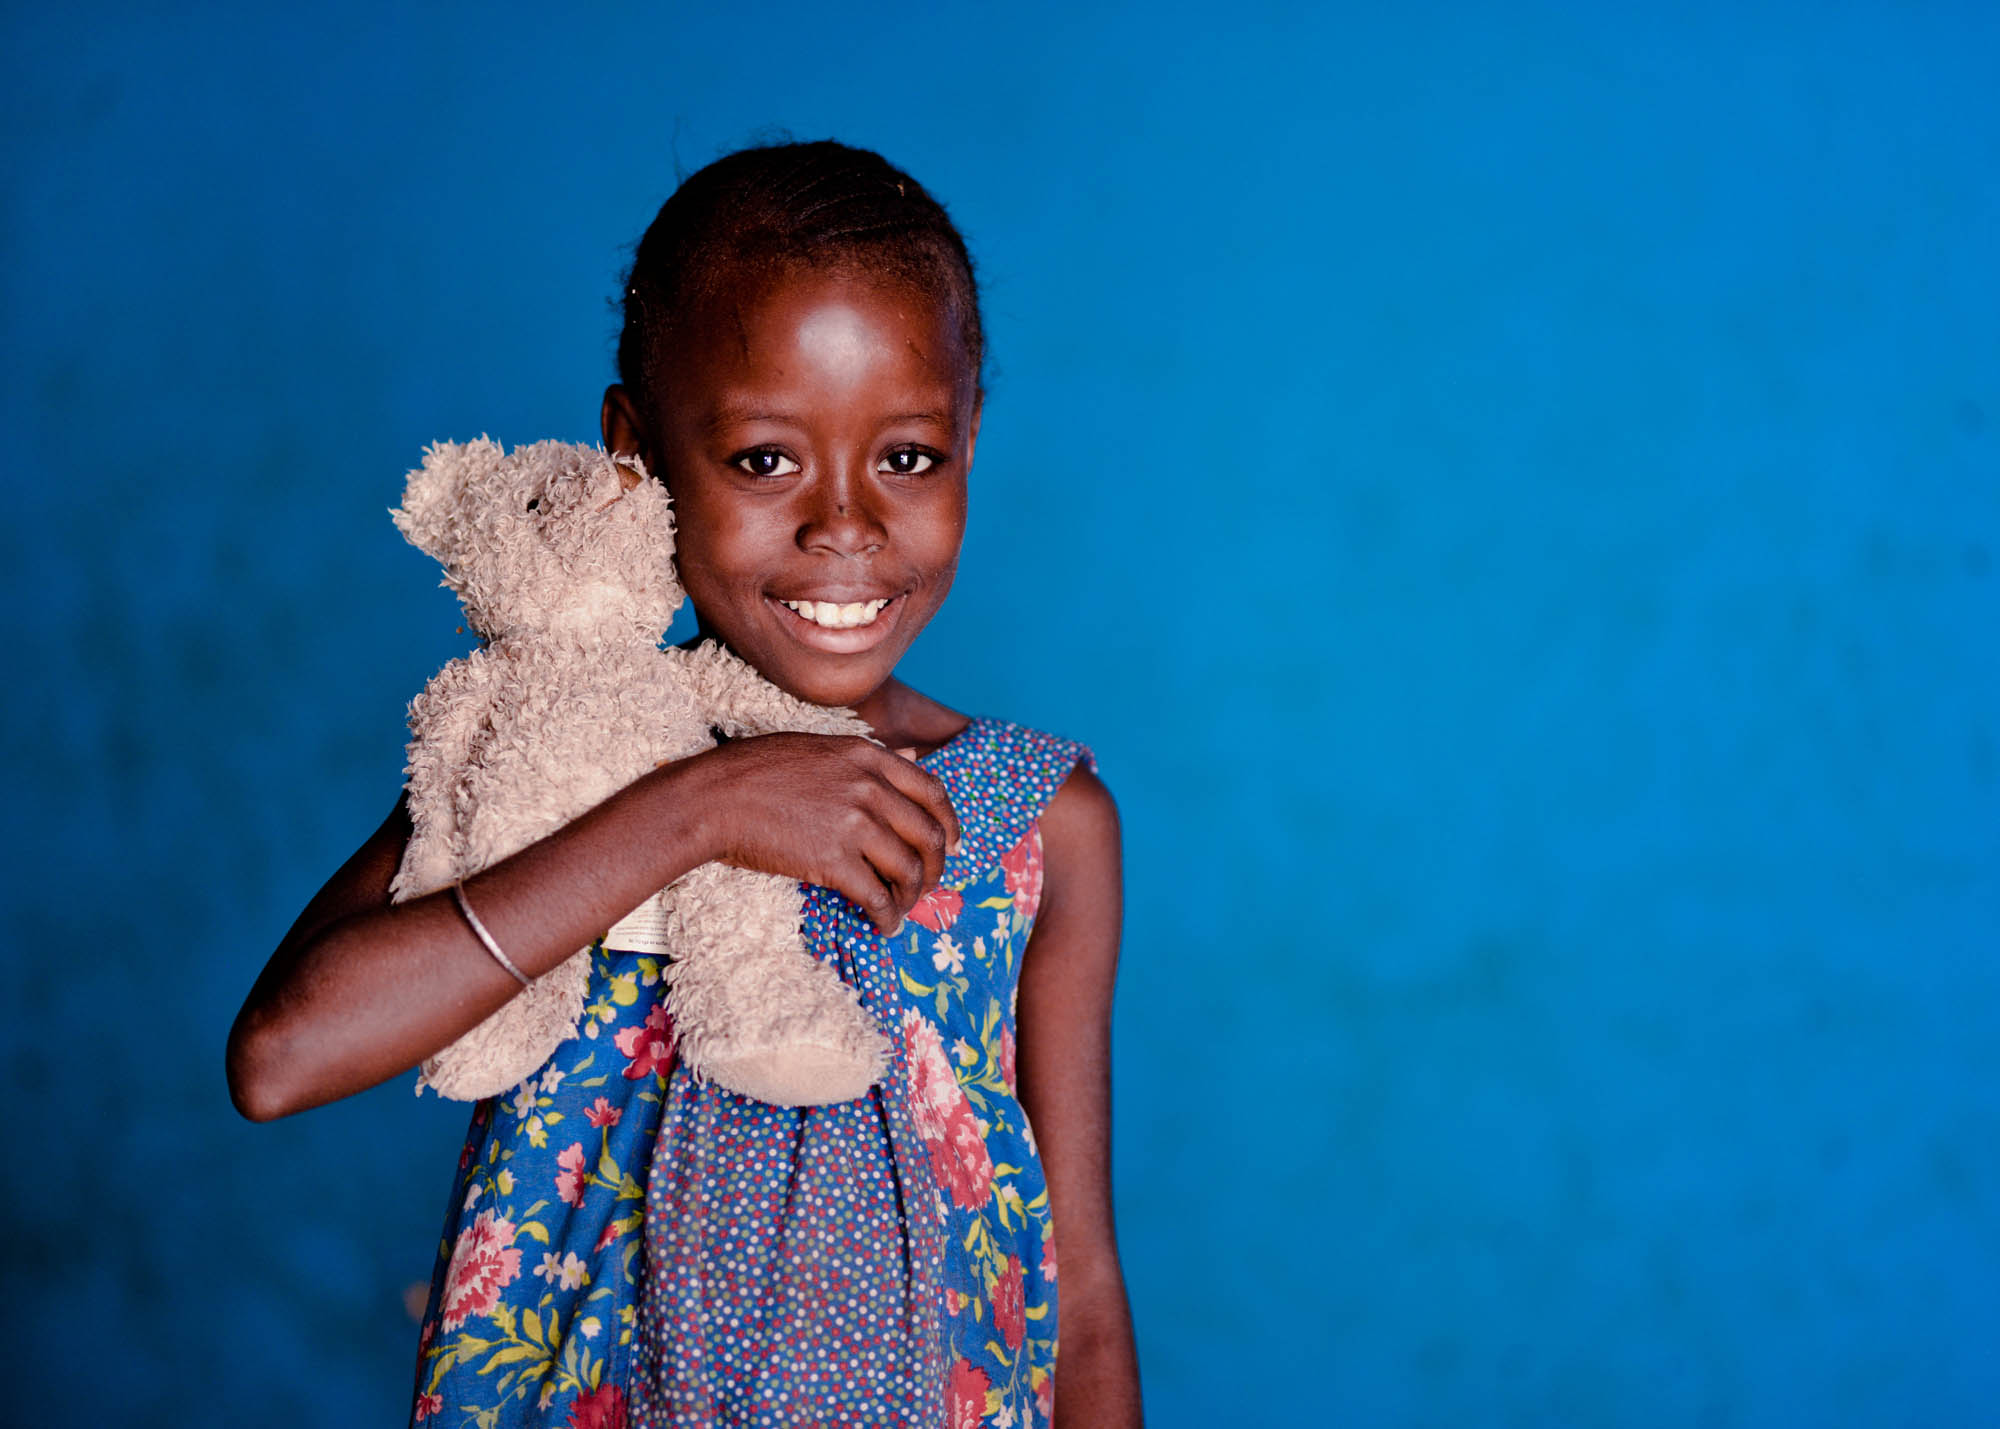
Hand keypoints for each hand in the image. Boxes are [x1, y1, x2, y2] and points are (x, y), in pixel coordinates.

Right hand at [675, 734, 961, 933]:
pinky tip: (883, 926)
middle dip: (935, 868)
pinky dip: (887, 917)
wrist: (714, 798)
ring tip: (901, 910)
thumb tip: (912, 756)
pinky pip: (878, 897)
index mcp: (867, 757)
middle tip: (927, 886)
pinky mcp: (834, 861)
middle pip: (929, 835)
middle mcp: (869, 788)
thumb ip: (867, 756)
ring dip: (912, 897)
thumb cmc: (754, 771)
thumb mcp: (818, 747)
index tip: (952, 844)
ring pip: (909, 870)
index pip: (932, 791)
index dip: (949, 823)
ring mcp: (854, 824)